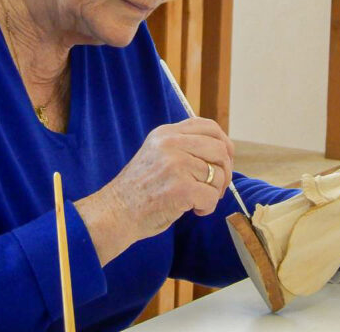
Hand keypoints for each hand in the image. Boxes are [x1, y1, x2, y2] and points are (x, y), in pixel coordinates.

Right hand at [75, 117, 233, 264]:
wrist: (115, 212)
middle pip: (219, 149)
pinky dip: (207, 207)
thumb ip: (183, 147)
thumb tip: (221, 152)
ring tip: (196, 201)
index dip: (224, 143)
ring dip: (213, 193)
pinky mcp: (180, 188)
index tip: (224, 160)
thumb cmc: (139, 190)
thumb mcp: (157, 154)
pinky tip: (194, 210)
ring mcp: (176, 165)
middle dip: (224, 171)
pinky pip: (211, 196)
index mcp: (166, 133)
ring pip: (218, 175)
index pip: (208, 126)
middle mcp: (171, 144)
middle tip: (214, 187)